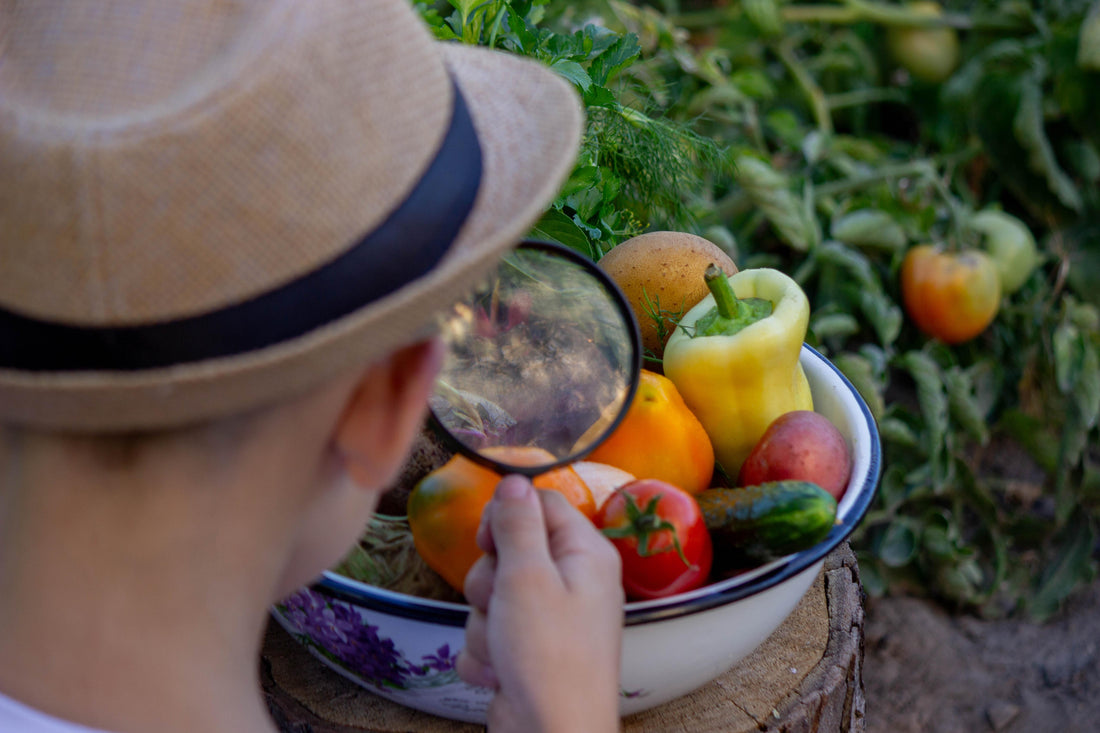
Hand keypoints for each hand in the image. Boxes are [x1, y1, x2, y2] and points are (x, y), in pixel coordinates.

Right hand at [456, 475, 622, 732]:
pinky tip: (500, 673)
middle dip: (489, 581)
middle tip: (500, 604)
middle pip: (510, 550)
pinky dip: (486, 653)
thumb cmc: (548, 659)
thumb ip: (517, 524)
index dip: (507, 518)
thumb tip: (513, 479)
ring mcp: (551, 619)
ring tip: (503, 648)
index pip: (541, 504)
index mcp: (585, 554)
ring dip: (483, 623)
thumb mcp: (526, 578)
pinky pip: (490, 632)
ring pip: (492, 595)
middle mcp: (573, 582)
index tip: (489, 541)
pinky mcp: (528, 650)